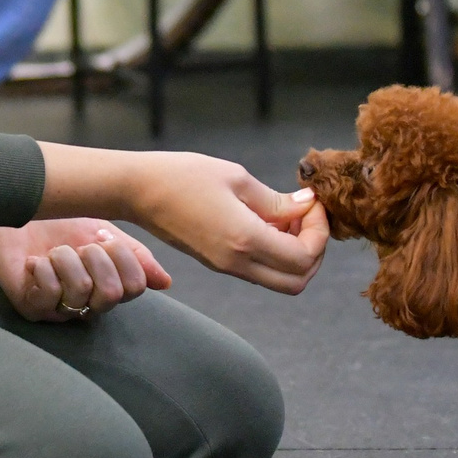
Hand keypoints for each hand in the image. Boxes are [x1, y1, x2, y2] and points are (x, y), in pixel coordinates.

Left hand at [0, 219, 170, 323]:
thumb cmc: (61, 221)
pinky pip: (50, 293)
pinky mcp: (31, 307)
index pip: (135, 287)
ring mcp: (59, 308)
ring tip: (53, 250)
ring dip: (66, 258)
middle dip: (97, 258)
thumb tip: (164, 282)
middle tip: (79, 244)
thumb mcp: (105, 233)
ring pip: (81, 290)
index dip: (122, 257)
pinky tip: (34, 261)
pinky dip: (44, 267)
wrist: (18, 210)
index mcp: (108, 285)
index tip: (104, 236)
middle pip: (112, 294)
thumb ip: (135, 256)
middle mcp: (87, 303)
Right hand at [35, 143, 329, 295]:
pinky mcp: (217, 263)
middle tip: (308, 218)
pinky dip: (275, 253)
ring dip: (295, 255)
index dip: (319, 232)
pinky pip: (259, 270)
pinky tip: (268, 221)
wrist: (137, 191)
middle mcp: (237, 262)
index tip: (314, 204)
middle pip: (297, 282)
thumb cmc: (182, 175)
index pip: (304, 257)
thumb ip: (275, 199)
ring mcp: (226, 266)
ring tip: (288, 217)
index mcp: (244, 239)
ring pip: (280, 281)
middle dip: (314, 252)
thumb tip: (307, 205)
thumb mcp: (236, 177)